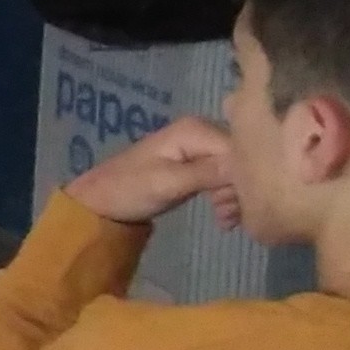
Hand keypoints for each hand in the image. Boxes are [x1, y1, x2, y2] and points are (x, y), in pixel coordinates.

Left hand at [64, 115, 235, 227]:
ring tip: (224, 220)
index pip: (241, 149)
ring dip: (234, 198)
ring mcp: (201, 147)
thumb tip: (245, 166)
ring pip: (236, 171)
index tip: (236, 204)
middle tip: (227, 216)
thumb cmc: (130, 189)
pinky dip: (227, 197)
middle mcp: (203, 131)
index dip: (245, 177)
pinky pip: (226, 178)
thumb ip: (207, 173)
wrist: (103, 201)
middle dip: (240, 190)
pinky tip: (223, 218)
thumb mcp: (168, 183)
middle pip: (241, 159)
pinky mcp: (199, 164)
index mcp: (195, 129)